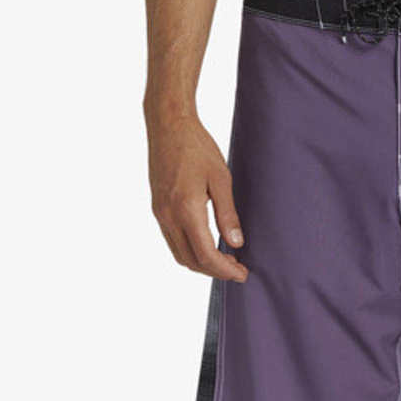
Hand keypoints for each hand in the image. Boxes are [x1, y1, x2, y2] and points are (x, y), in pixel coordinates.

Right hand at [147, 112, 247, 281]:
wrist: (168, 125)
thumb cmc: (197, 147)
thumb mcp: (221, 179)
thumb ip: (228, 214)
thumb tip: (236, 244)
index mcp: (186, 209)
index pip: (206, 255)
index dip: (225, 270)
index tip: (242, 274)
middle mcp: (168, 216)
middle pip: (191, 261)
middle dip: (215, 272)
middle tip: (238, 270)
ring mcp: (160, 214)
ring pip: (180, 254)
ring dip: (202, 264)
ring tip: (225, 261)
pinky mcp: (158, 209)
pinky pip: (172, 241)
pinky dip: (191, 252)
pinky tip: (208, 246)